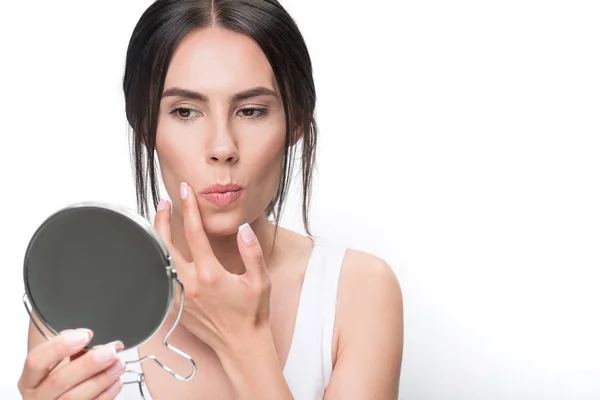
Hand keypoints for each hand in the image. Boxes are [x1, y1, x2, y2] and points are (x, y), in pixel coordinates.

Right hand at [18, 329, 124, 399]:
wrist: (62, 398)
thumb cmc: (62, 378)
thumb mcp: (58, 361)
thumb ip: (69, 348)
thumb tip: (89, 338)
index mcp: (30, 379)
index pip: (36, 360)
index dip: (60, 346)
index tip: (85, 336)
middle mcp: (38, 397)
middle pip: (59, 380)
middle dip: (88, 364)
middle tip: (110, 352)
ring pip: (74, 398)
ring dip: (101, 379)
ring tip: (118, 365)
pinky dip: (106, 395)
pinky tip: (116, 382)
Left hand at [153, 182, 271, 352]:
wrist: (241, 344)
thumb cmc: (252, 314)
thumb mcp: (260, 280)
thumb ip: (252, 252)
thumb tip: (243, 228)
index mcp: (210, 274)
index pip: (194, 232)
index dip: (189, 208)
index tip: (185, 191)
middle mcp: (191, 284)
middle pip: (165, 244)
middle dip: (161, 219)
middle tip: (164, 203)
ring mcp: (180, 296)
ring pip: (160, 261)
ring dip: (157, 239)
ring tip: (160, 222)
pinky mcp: (176, 306)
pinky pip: (162, 279)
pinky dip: (159, 261)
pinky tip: (162, 252)